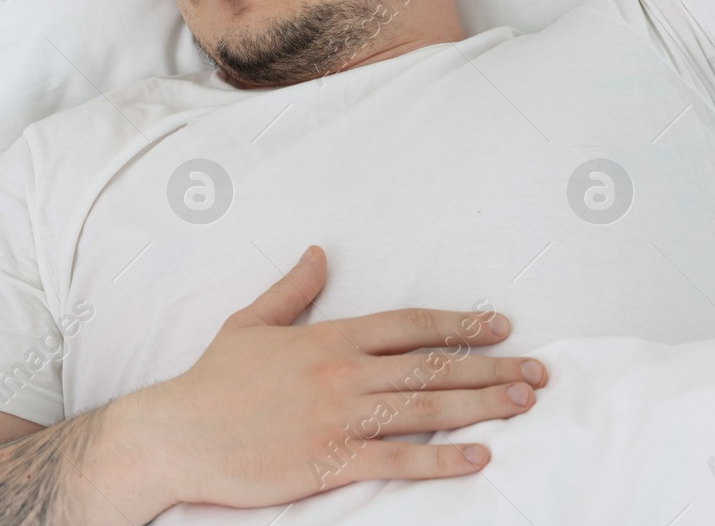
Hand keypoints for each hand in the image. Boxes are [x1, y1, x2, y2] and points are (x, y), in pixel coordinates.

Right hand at [105, 245, 545, 512]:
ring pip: (426, 409)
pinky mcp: (330, 461)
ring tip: (524, 402)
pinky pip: (398, 460)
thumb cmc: (213, 382)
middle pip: (432, 367)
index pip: (411, 324)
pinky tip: (479, 457)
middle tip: (537, 370)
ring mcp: (340, 418)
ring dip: (482, 406)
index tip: (501, 325)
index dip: (461, 324)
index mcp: (330, 338)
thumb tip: (318, 252)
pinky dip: (442, 460)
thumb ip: (294, 289)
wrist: (176, 435)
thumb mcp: (252, 322)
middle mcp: (343, 374)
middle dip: (492, 367)